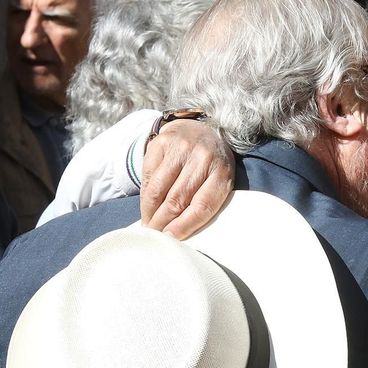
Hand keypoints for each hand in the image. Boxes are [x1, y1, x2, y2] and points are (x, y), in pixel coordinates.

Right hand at [139, 118, 235, 237]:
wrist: (202, 129)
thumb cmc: (211, 165)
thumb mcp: (218, 181)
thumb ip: (204, 203)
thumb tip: (179, 234)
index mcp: (222, 173)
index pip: (202, 207)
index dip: (184, 226)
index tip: (171, 238)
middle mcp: (203, 158)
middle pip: (177, 200)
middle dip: (162, 223)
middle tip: (154, 235)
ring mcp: (181, 148)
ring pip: (159, 190)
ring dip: (150, 212)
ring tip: (148, 224)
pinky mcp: (162, 142)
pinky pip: (148, 176)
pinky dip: (145, 196)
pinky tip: (146, 206)